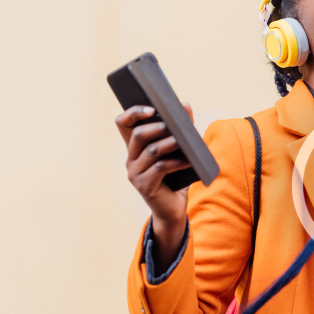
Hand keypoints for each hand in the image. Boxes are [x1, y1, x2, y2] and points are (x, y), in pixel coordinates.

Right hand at [115, 103, 193, 265]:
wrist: (173, 209)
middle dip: (157, 126)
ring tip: (184, 139)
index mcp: (135, 147)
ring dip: (169, 143)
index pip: (123, 123)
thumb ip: (181, 128)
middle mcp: (131, 158)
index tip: (151, 107)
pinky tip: (190, 160)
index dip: (134, 112)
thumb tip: (185, 105)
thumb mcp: (179, 151)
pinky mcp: (144, 185)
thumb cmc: (176, 177)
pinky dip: (177, 162)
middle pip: (138, 134)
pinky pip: (160, 168)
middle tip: (173, 122)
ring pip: (150, 150)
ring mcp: (135, 173)